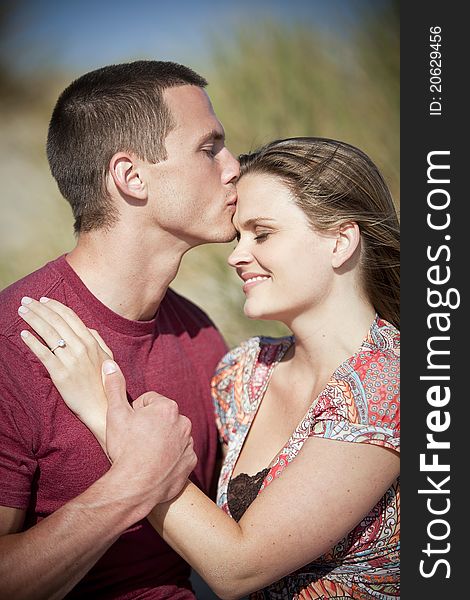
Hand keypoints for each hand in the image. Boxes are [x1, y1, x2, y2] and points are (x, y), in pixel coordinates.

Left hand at [18, 296, 111, 445]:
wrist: (102, 406)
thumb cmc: (104, 382)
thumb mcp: (108, 357)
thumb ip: (97, 340)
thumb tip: (86, 327)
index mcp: (91, 341)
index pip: (70, 316)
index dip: (54, 306)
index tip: (42, 300)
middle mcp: (81, 347)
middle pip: (56, 321)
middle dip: (39, 308)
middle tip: (26, 301)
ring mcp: (70, 360)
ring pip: (48, 333)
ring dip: (33, 319)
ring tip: (21, 311)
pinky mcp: (60, 374)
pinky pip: (43, 354)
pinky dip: (32, 342)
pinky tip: (23, 334)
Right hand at [102, 360, 196, 506]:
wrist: (135, 486)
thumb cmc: (125, 448)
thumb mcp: (116, 414)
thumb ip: (114, 386)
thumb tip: (109, 364)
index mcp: (167, 407)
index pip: (149, 402)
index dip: (135, 414)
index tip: (129, 428)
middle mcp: (184, 422)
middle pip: (162, 418)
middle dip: (150, 426)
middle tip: (135, 441)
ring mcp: (189, 443)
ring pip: (172, 436)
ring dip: (161, 441)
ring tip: (145, 455)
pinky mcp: (191, 462)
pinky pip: (180, 455)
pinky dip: (170, 459)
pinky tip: (156, 466)